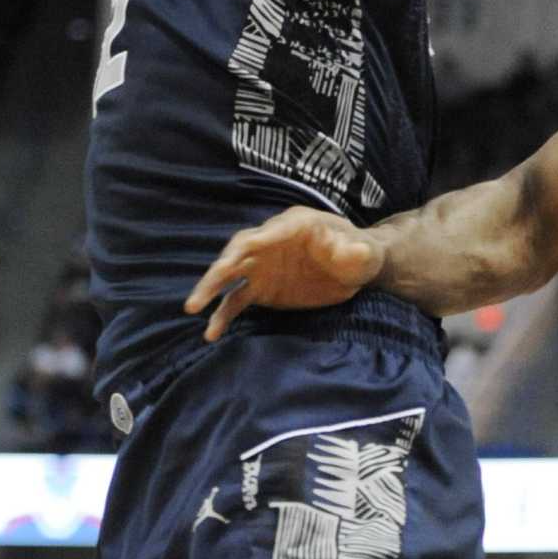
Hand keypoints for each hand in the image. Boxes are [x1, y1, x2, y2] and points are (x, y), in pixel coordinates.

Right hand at [185, 205, 382, 340]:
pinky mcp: (262, 289)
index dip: (250, 245)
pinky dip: (224, 314)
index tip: (231, 261)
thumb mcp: (363, 251)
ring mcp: (262, 266)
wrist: (357, 268)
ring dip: (212, 292)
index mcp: (293, 226)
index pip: (267, 233)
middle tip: (201, 291)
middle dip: (219, 270)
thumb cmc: (360, 253)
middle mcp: (270, 243)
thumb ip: (356, 251)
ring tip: (194, 309)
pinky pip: (238, 301)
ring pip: (231, 277)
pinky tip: (212, 333)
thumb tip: (354, 250)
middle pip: (238, 252)